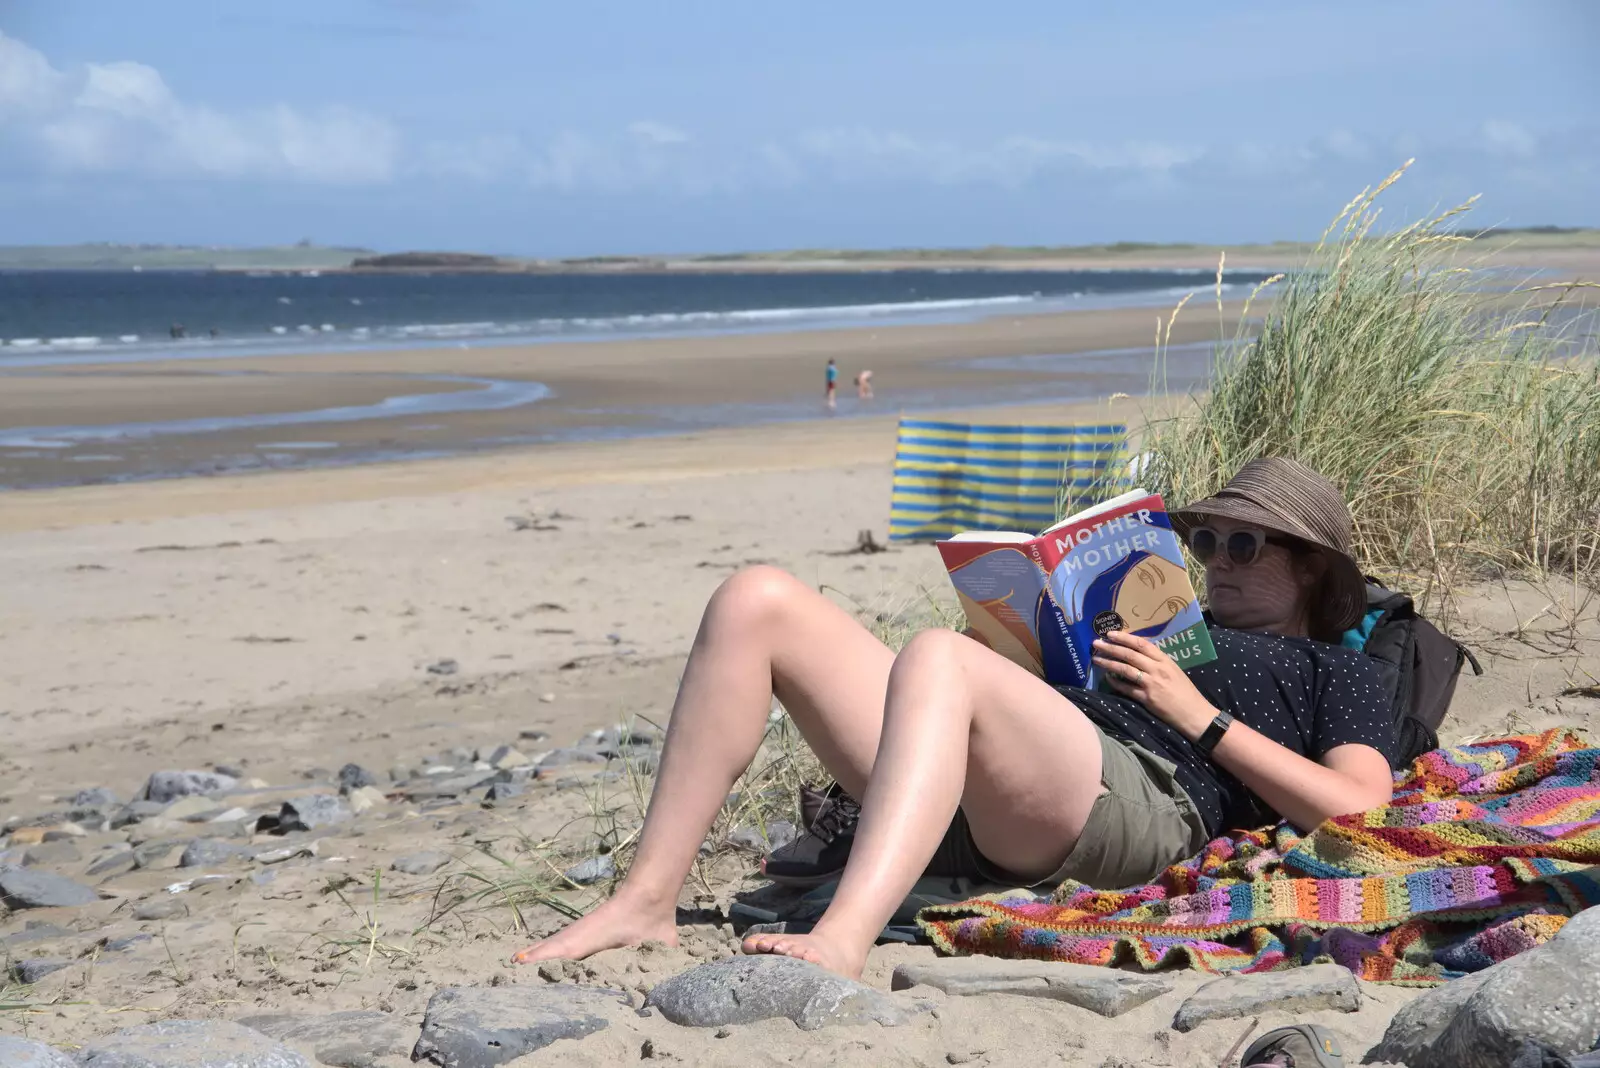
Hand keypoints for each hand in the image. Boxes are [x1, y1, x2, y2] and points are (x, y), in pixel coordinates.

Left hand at [1091, 631, 1215, 739]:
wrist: (1195, 713)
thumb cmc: (1186, 692)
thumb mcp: (1174, 671)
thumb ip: (1158, 663)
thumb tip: (1137, 655)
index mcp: (1165, 660)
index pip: (1142, 644)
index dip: (1124, 637)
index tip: (1110, 634)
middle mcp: (1157, 669)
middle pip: (1129, 654)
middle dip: (1111, 647)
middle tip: (1096, 643)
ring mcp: (1151, 684)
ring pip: (1125, 669)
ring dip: (1108, 663)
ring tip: (1096, 659)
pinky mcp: (1147, 699)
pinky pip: (1127, 688)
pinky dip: (1116, 683)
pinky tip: (1108, 679)